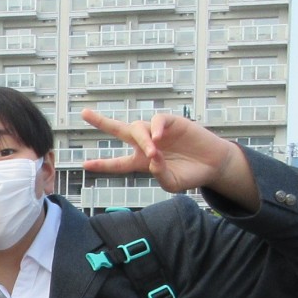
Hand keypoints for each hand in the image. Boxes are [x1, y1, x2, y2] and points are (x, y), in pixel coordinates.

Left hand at [81, 111, 258, 208]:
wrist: (213, 164)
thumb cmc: (190, 175)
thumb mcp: (173, 184)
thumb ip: (160, 175)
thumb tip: (152, 158)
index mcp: (141, 162)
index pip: (117, 163)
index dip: (102, 164)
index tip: (84, 165)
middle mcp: (145, 144)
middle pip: (120, 130)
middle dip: (102, 122)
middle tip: (84, 113)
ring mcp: (157, 132)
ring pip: (138, 128)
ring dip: (143, 140)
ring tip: (155, 152)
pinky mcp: (171, 123)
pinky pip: (157, 120)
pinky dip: (155, 128)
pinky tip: (158, 137)